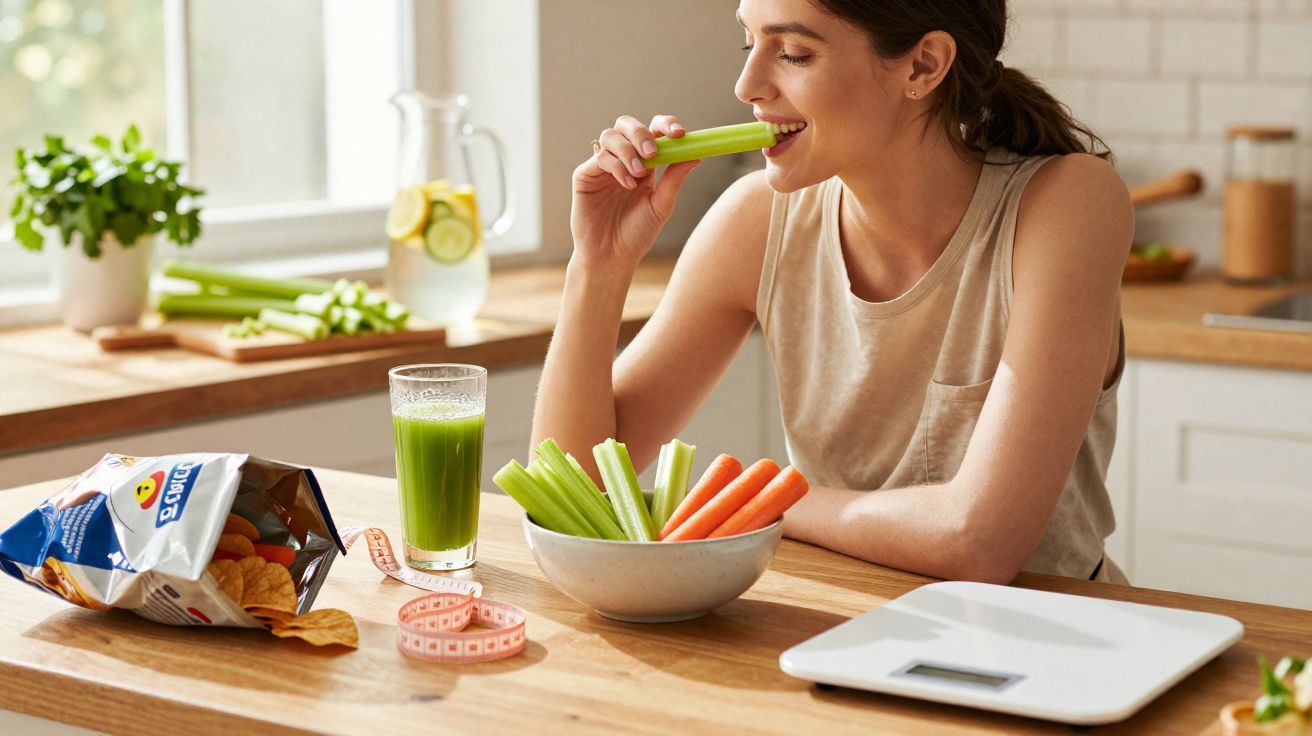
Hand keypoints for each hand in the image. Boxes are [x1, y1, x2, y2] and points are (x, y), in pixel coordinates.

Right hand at [570, 114, 700, 272]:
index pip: (654, 131)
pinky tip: (627, 184)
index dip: (665, 125)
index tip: (679, 133)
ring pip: (611, 136)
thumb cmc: (637, 234)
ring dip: (628, 150)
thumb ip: (674, 179)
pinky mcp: (585, 175)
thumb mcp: (661, 206)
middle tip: (652, 152)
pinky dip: (616, 166)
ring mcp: (602, 166)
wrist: (612, 257)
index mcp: (644, 163)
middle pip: (627, 125)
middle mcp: (622, 159)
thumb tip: (695, 154)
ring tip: (638, 175)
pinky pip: (600, 158)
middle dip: (641, 133)